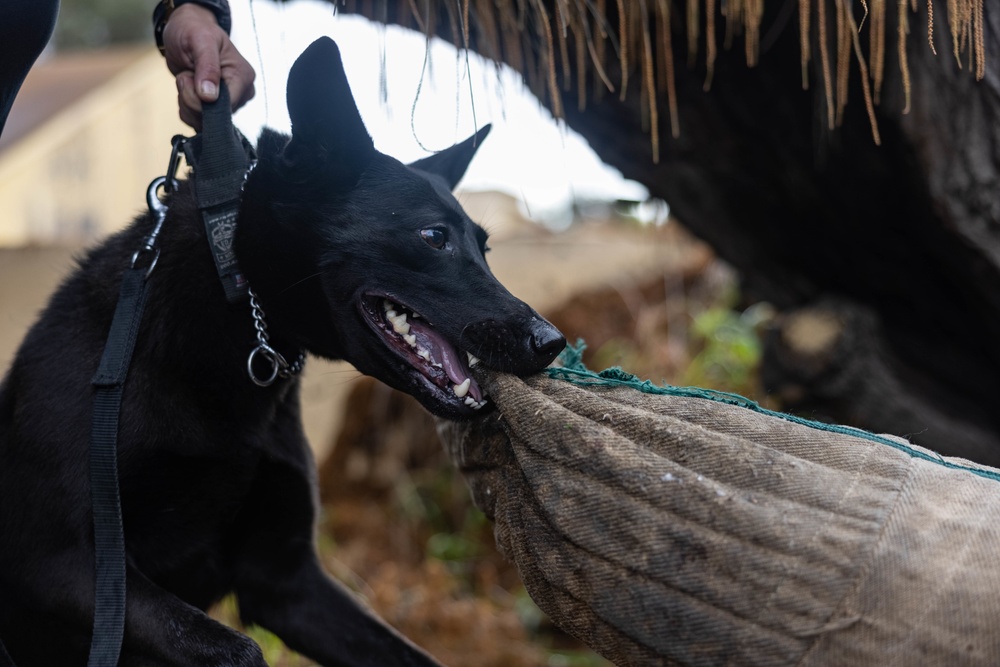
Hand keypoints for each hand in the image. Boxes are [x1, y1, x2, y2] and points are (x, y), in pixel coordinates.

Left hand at [162, 3, 255, 129]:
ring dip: (186, 102)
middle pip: (213, 116)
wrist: (185, 32)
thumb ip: (207, 67)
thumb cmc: (194, 31)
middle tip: (187, 74)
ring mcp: (230, 103)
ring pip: (203, 121)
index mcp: (243, 77)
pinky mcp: (217, 109)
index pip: (225, 106)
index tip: (188, 76)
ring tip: (188, 78)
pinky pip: (198, 122)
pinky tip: (187, 89)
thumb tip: (210, 97)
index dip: (200, 99)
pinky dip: (186, 108)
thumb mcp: (200, 40)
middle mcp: (241, 93)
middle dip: (191, 98)